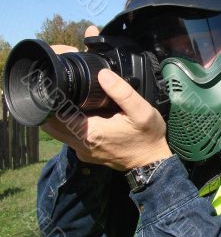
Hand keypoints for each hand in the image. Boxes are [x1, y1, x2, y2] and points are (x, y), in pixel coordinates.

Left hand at [42, 69, 172, 170]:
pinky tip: (84, 116)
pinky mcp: (87, 155)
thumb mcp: (142, 111)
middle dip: (53, 107)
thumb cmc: (148, 136)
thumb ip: (122, 92)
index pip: (56, 115)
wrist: (152, 161)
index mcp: (90, 132)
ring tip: (73, 100)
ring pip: (58, 132)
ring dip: (60, 116)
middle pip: (52, 124)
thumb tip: (102, 74)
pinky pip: (69, 138)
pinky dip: (69, 126)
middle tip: (65, 90)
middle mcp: (81, 144)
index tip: (61, 85)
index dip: (54, 99)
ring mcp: (83, 152)